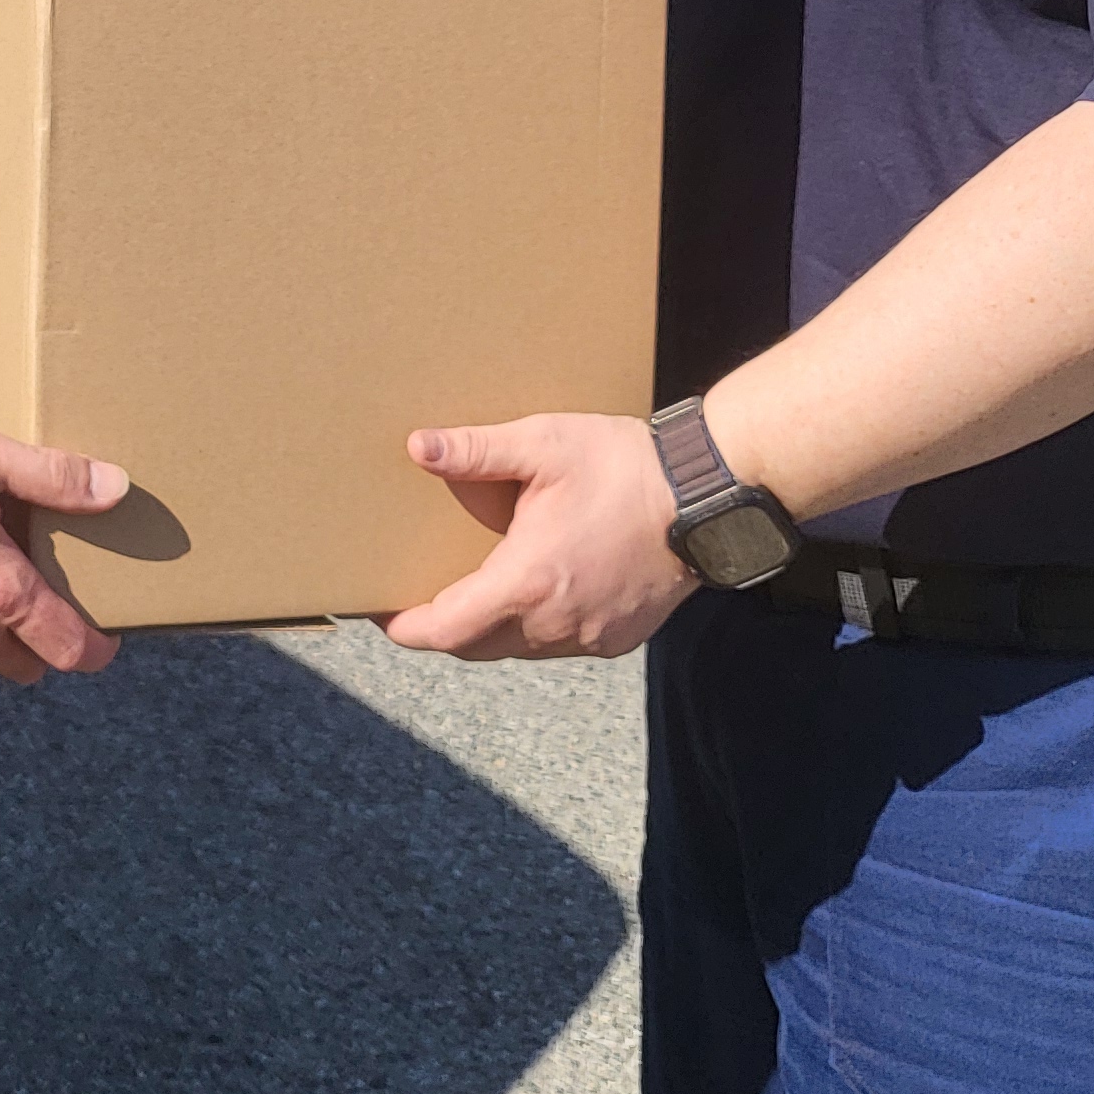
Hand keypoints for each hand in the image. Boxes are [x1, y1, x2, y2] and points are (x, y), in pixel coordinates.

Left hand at [380, 412, 698, 660]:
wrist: (710, 496)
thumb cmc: (625, 467)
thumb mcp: (545, 445)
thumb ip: (476, 450)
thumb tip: (417, 447)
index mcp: (528, 582)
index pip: (446, 631)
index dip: (406, 628)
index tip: (382, 615)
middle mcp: (556, 625)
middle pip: (476, 646)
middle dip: (443, 627)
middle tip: (420, 596)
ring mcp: (591, 638)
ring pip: (518, 648)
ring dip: (491, 626)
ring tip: (476, 585)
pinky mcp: (619, 639)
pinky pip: (558, 644)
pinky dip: (536, 625)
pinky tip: (538, 586)